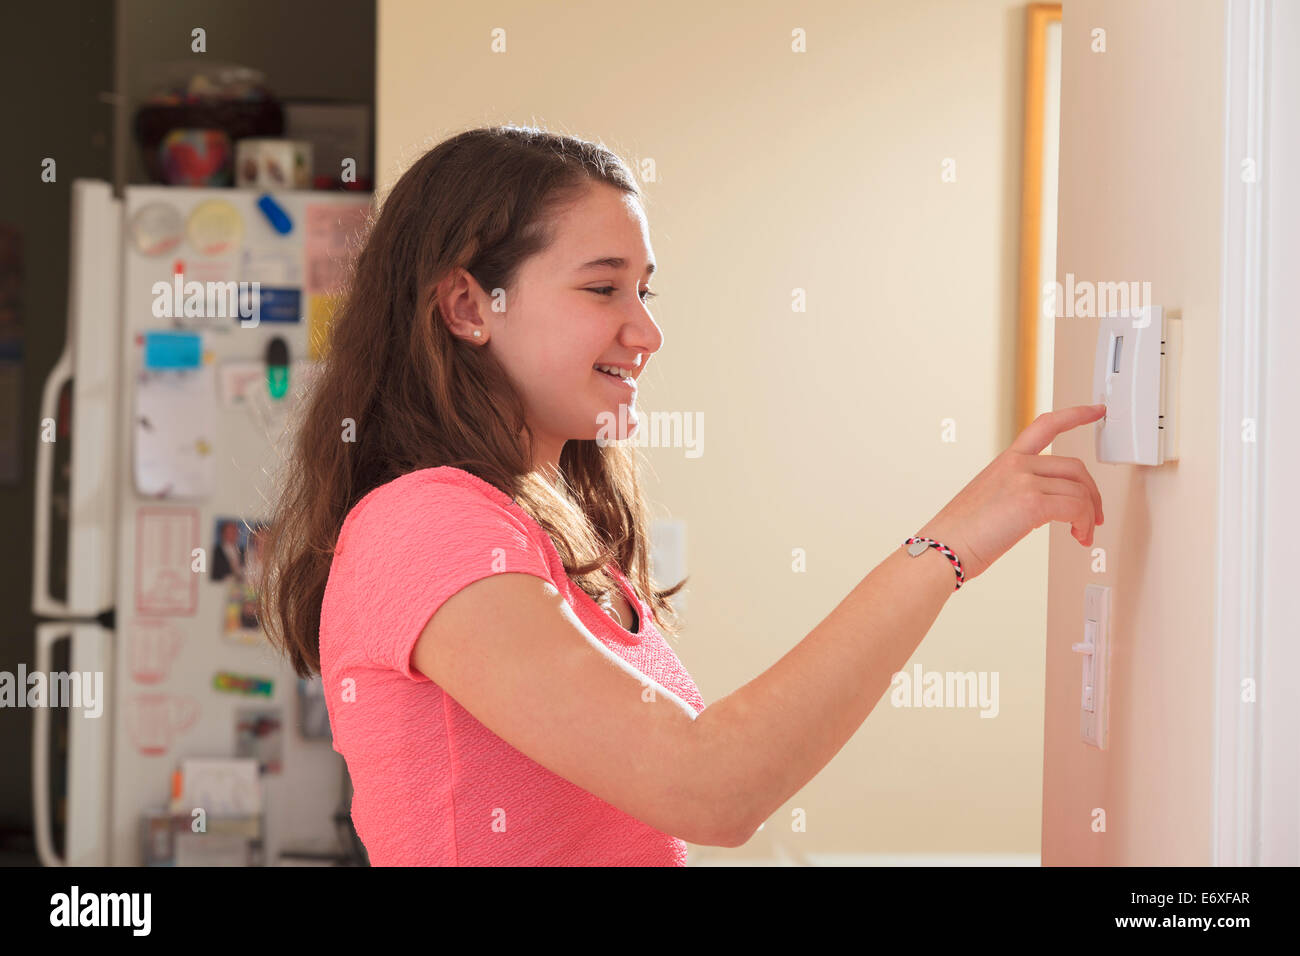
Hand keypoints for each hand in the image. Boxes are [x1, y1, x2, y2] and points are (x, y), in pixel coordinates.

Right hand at [914, 404, 1105, 583]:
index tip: (1095, 411)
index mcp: (1006, 461)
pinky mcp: (1032, 503)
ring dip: (1088, 515)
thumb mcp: (988, 498)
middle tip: (1093, 515)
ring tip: (1082, 533)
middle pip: (1075, 467)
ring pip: (1080, 491)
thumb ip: (1016, 491)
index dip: (1076, 415)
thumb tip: (1041, 507)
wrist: (943, 549)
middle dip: (1092, 493)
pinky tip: (1078, 536)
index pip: (1046, 425)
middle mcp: (1017, 465)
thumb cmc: (960, 533)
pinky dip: (1083, 524)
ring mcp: (1024, 481)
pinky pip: (1076, 508)